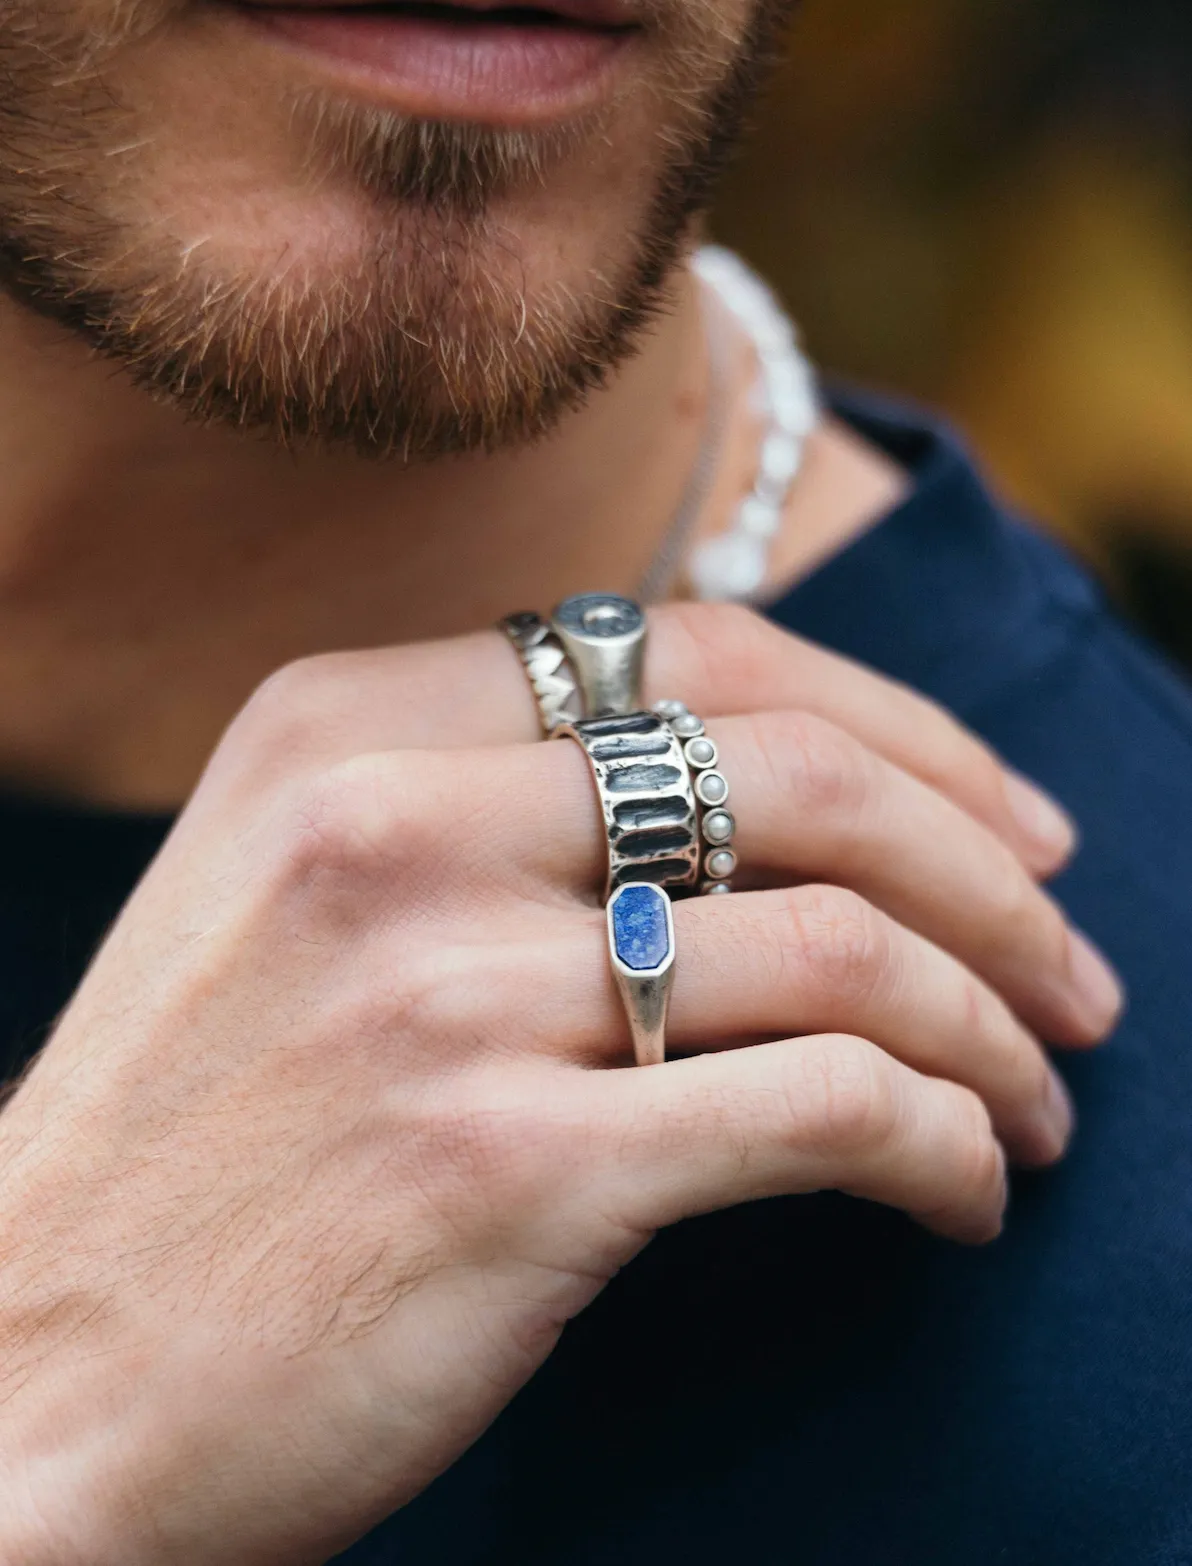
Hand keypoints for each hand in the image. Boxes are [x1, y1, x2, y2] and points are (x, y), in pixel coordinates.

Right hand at [0, 606, 1119, 1564]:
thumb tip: (758, 801)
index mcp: (340, 728)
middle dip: (989, 866)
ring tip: (1038, 1101)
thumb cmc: (193, 1139)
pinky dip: (943, 1142)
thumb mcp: (293, 895)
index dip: (900, 723)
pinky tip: (963, 1192)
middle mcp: (391, 829)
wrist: (35, 1370)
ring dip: (990, 1025)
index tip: (1007, 819)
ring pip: (843, 949)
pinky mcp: (509, 1173)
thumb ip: (487, 805)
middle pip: (800, 774)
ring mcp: (445, 998)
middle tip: (1070, 965)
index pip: (699, 650)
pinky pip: (823, 1108)